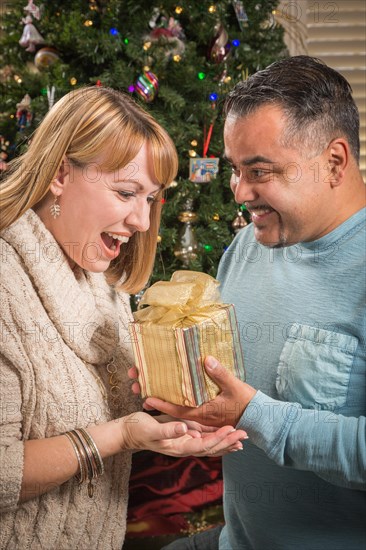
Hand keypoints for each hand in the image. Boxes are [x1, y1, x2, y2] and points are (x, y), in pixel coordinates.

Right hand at [118, 411, 246, 456]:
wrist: (129, 431)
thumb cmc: (139, 430)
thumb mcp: (152, 430)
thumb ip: (168, 431)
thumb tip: (185, 429)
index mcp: (180, 446)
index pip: (204, 445)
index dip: (219, 439)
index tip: (231, 430)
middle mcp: (185, 445)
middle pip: (211, 447)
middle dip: (228, 441)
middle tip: (245, 434)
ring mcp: (185, 440)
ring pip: (210, 443)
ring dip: (226, 440)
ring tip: (241, 437)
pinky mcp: (184, 432)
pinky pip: (203, 436)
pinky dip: (216, 435)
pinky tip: (225, 431)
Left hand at [144, 356, 256, 426]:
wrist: (259, 417)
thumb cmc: (246, 403)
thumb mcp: (234, 387)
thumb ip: (220, 374)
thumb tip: (206, 360)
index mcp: (203, 413)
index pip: (177, 410)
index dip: (161, 404)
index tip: (146, 397)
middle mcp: (199, 415)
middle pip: (173, 408)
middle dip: (156, 398)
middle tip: (138, 385)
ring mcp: (202, 414)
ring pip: (179, 407)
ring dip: (164, 398)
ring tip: (148, 386)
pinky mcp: (207, 410)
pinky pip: (188, 406)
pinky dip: (177, 399)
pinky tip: (172, 389)